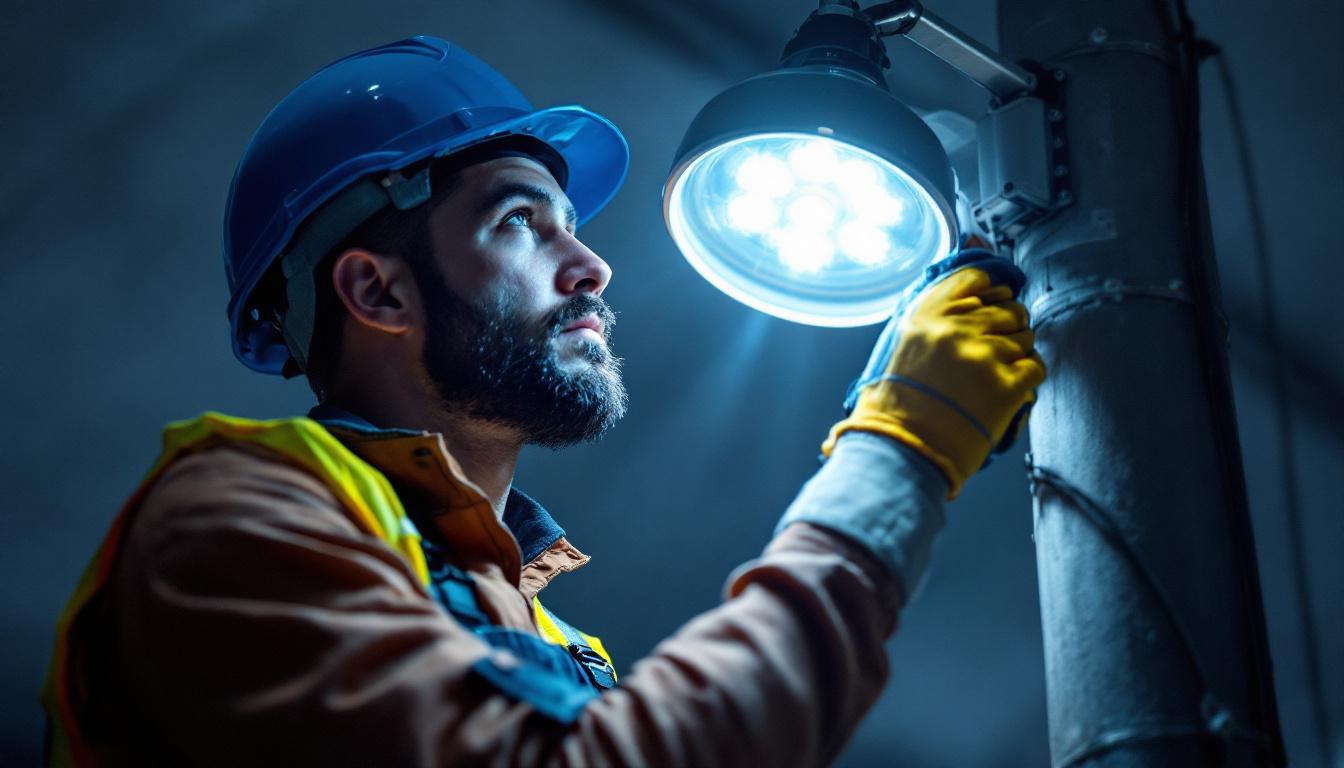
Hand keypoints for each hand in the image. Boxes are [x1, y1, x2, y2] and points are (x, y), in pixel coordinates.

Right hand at [822, 249, 1045, 497]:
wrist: (902, 450)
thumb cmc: (897, 403)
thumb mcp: (903, 343)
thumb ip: (937, 309)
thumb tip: (975, 258)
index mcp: (926, 314)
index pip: (977, 279)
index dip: (992, 293)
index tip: (992, 305)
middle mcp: (956, 328)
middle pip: (1009, 308)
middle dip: (1008, 327)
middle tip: (994, 351)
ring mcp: (985, 354)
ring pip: (1026, 336)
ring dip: (1017, 354)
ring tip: (995, 375)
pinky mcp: (1007, 384)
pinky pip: (1036, 366)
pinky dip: (1026, 377)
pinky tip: (1007, 389)